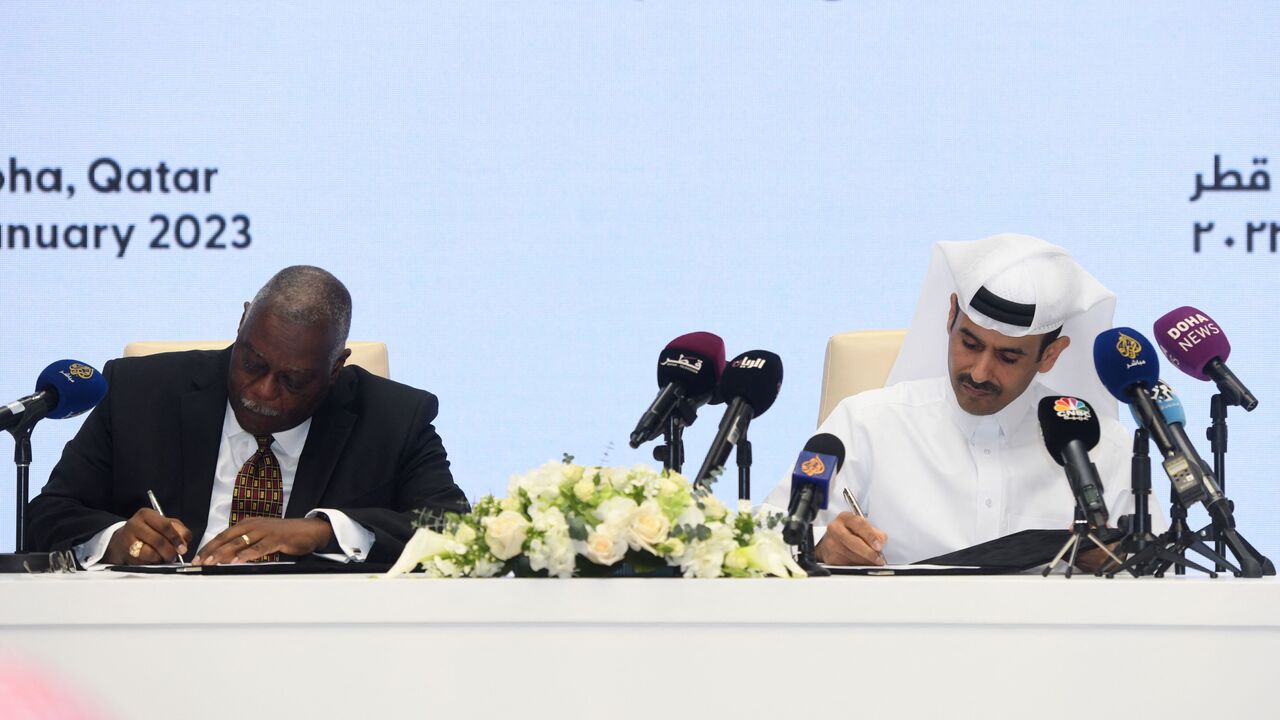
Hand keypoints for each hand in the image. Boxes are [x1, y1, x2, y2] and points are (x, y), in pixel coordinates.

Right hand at [104, 508, 192, 564]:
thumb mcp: (163, 524)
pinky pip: (144, 562)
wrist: (121, 541)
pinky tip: (153, 559)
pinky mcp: (125, 554)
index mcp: (146, 514)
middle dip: (171, 551)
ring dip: (162, 558)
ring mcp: (127, 540)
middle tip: (175, 555)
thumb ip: (178, 530)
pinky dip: (153, 563)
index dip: (177, 538)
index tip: (183, 547)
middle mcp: (134, 525)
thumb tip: (185, 541)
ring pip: (151, 553)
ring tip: (164, 557)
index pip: (165, 526)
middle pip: (159, 541)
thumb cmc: (147, 532)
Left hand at [194, 517, 332, 565]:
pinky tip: (237, 561)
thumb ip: (246, 545)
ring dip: (223, 554)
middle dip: (211, 551)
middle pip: (227, 538)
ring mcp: (264, 531)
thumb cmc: (285, 535)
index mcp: (248, 524)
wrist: (309, 530)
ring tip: (211, 563)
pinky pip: (258, 548)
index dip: (209, 546)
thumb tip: (228, 558)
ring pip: (239, 543)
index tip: (197, 557)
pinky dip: (246, 555)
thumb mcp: (262, 538)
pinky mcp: (276, 539)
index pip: (223, 535)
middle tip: (198, 562)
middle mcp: (254, 525)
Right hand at [814, 512, 887, 565]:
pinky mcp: (830, 557)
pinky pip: (847, 564)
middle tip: (878, 558)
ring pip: (851, 555)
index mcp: (845, 517)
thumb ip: (875, 532)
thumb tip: (880, 541)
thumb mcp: (863, 527)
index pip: (859, 524)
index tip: (879, 545)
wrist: (832, 541)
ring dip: (865, 561)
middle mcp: (835, 529)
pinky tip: (862, 563)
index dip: (871, 536)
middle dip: (869, 552)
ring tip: (872, 561)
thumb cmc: (850, 532)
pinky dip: (858, 566)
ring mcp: (831, 543)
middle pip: (854, 542)